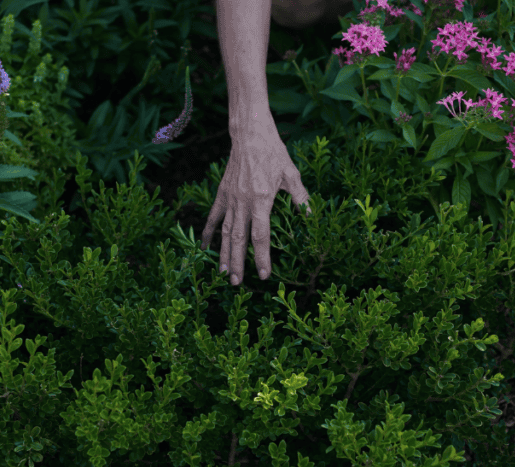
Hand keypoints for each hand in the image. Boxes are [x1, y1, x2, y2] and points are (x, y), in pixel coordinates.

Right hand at [201, 122, 312, 285]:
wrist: (250, 135)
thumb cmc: (274, 153)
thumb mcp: (291, 173)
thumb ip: (300, 196)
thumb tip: (309, 215)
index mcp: (262, 200)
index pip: (261, 236)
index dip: (262, 257)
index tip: (264, 275)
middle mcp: (244, 203)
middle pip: (239, 240)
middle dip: (238, 263)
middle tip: (237, 284)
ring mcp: (230, 199)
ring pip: (224, 232)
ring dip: (223, 254)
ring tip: (222, 274)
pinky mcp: (222, 194)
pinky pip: (213, 217)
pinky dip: (208, 233)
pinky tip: (205, 248)